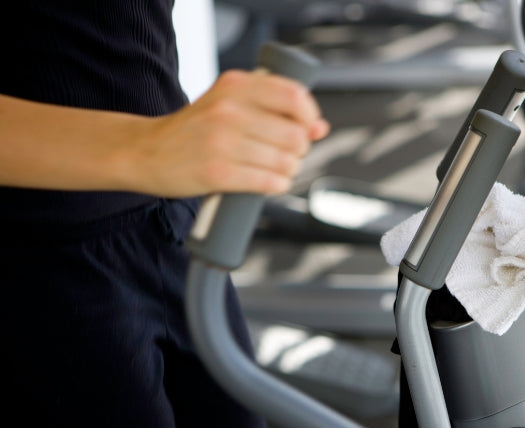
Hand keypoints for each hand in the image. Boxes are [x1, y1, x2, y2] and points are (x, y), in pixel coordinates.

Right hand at [124, 70, 329, 196]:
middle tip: (287, 154)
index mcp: (235, 85)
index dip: (309, 117)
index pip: (294, 97)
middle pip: (295, 135)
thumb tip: (320, 127)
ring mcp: (222, 142)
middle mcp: (229, 110)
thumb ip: (273, 108)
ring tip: (275, 170)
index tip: (307, 128)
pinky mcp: (217, 173)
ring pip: (286, 161)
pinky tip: (269, 182)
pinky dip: (276, 185)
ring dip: (289, 171)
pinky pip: (268, 181)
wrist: (146, 152)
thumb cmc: (194, 130)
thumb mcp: (229, 103)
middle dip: (299, 150)